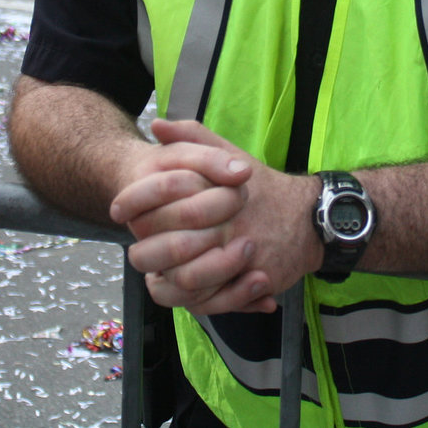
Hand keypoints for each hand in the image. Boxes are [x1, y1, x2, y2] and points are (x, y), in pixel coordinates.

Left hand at [112, 119, 318, 314]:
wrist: (310, 219)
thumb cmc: (262, 188)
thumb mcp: (230, 155)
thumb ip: (194, 136)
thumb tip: (157, 125)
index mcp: (217, 195)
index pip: (163, 203)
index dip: (134, 207)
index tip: (118, 211)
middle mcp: (229, 228)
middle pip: (169, 250)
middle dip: (145, 253)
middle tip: (137, 252)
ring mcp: (242, 260)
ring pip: (187, 283)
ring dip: (165, 281)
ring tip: (156, 273)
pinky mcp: (253, 284)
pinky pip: (213, 302)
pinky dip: (191, 300)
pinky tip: (180, 289)